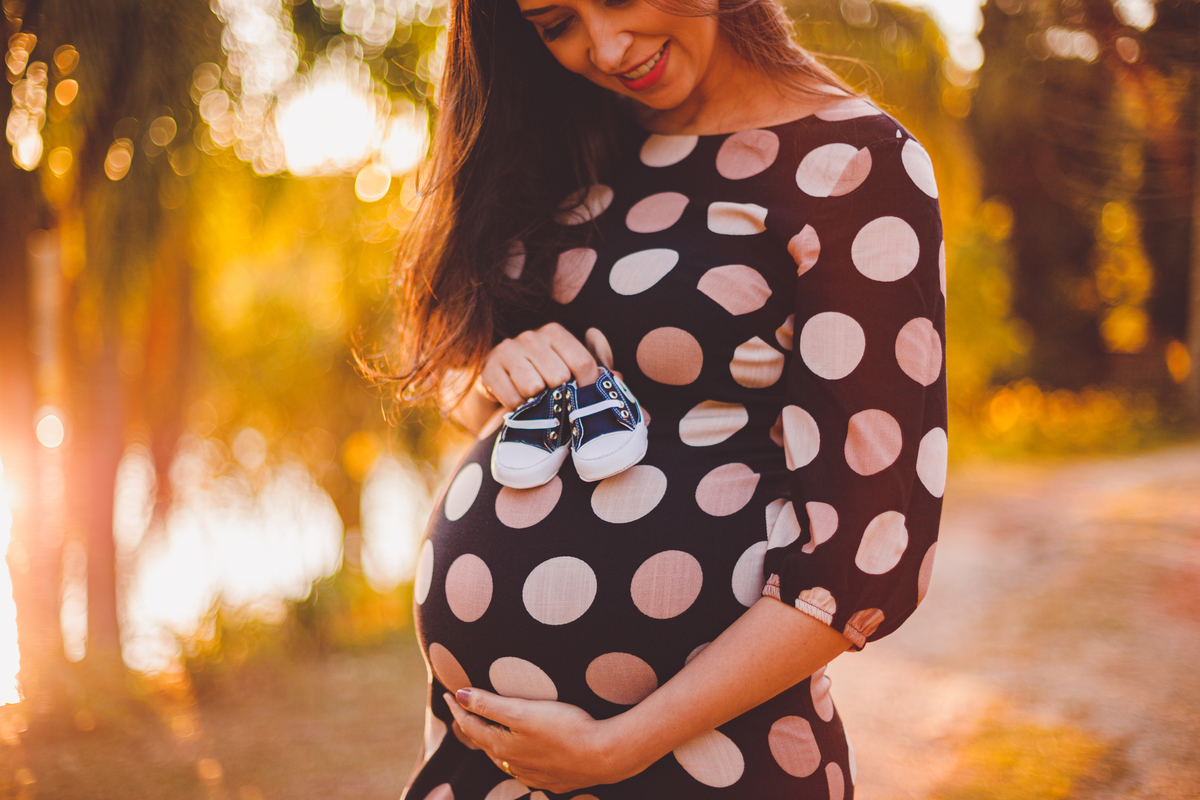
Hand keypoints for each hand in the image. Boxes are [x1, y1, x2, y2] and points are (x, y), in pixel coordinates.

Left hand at [444, 688, 629, 792]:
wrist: (603, 755)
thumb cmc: (564, 728)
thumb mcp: (522, 711)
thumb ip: (489, 704)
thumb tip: (460, 695)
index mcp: (502, 747)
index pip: (471, 725)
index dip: (459, 707)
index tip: (449, 693)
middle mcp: (513, 765)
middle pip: (485, 743)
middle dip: (472, 725)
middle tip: (464, 710)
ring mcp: (533, 774)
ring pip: (504, 758)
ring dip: (493, 742)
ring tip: (490, 730)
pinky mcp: (553, 778)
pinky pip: (526, 767)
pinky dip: (516, 756)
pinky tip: (524, 752)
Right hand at [479, 323, 599, 409]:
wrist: (498, 377)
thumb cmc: (542, 372)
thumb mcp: (569, 366)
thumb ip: (596, 370)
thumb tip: (619, 377)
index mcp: (555, 332)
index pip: (582, 362)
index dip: (588, 386)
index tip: (585, 399)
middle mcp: (530, 336)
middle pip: (559, 377)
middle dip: (559, 394)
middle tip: (554, 398)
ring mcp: (507, 350)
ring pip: (534, 388)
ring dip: (537, 401)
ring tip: (535, 398)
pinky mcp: (489, 369)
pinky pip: (513, 399)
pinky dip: (518, 407)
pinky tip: (518, 401)